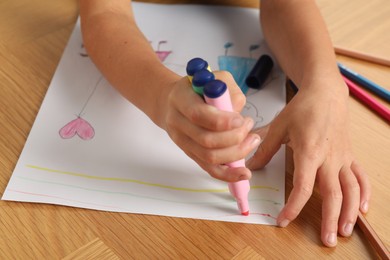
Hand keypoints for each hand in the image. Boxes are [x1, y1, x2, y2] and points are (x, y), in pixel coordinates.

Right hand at [160, 71, 260, 181]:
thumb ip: (228, 90)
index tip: (241, 119)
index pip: (199, 115)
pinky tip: (244, 174)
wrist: (171, 103)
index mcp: (181, 99)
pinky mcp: (191, 154)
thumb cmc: (196, 89)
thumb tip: (237, 111)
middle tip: (249, 126)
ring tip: (252, 140)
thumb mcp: (214, 78)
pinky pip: (209, 169)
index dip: (222, 121)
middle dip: (234, 137)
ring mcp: (183, 142)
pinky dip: (228, 174)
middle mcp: (178, 123)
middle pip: (206, 140)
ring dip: (236, 153)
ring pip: (209, 157)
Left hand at [247, 79, 370, 246]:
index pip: (303, 187)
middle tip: (326, 240)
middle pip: (333, 194)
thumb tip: (252, 166)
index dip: (294, 207)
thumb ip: (265, 149)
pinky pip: (360, 177)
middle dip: (330, 219)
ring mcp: (342, 158)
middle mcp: (329, 159)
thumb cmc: (302, 108)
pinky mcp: (349, 155)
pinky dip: (364, 194)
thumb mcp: (278, 127)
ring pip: (352, 189)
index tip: (284, 220)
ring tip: (344, 231)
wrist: (325, 93)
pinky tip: (363, 209)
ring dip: (350, 212)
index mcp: (309, 152)